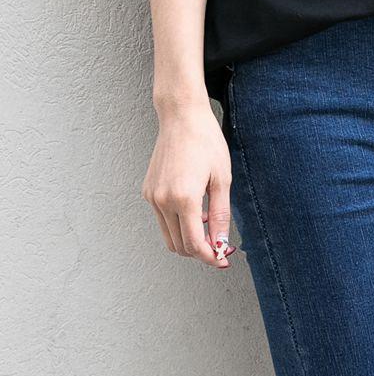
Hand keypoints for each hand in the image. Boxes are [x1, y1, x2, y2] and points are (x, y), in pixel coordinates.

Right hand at [141, 101, 235, 268]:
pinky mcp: (148, 191)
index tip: (223, 258)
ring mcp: (152, 197)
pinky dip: (178, 223)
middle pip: (180, 245)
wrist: (182, 117)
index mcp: (184, 198)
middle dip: (201, 250)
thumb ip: (221, 215)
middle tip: (220, 243)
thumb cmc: (206, 142)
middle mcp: (163, 201)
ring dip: (189, 237)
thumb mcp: (222, 178)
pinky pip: (162, 219)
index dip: (210, 257)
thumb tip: (221, 244)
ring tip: (209, 221)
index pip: (194, 245)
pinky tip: (195, 207)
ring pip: (169, 236)